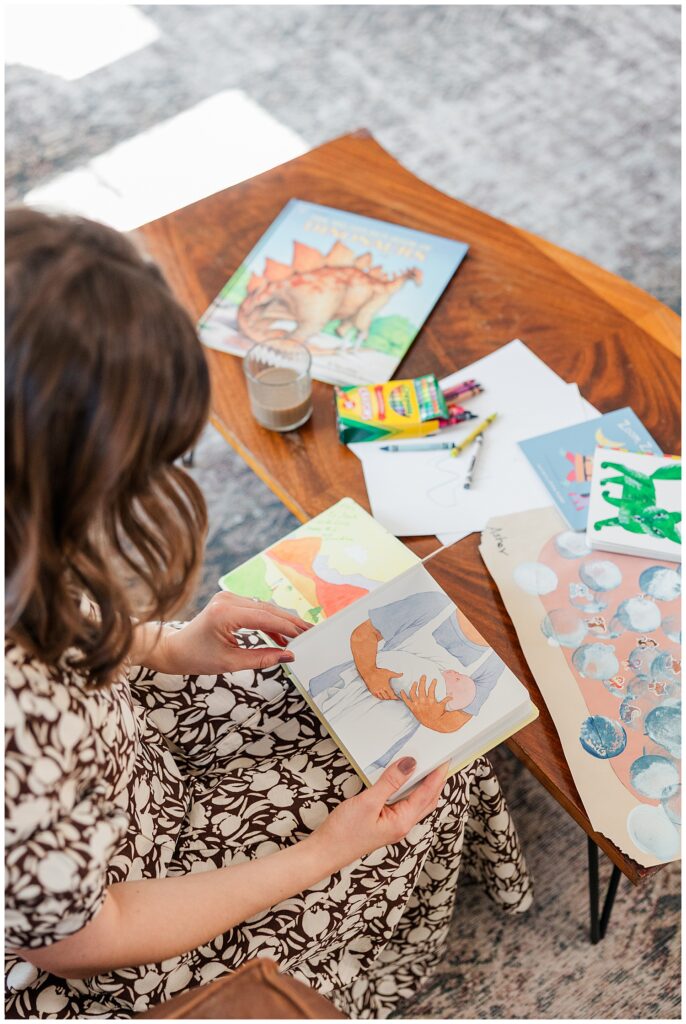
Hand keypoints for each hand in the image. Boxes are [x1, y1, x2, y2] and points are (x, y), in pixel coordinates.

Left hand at [146, 592, 311, 674]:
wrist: (174, 648)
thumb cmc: (195, 657)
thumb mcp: (230, 663)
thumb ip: (262, 659)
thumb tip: (288, 656)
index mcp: (225, 613)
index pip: (265, 618)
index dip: (287, 628)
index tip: (305, 636)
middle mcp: (227, 600)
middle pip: (267, 609)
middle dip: (290, 623)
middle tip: (309, 633)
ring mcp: (228, 598)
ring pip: (264, 608)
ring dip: (281, 622)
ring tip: (299, 636)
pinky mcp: (229, 602)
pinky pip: (256, 610)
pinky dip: (269, 622)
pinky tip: (280, 636)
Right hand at [311, 757, 448, 866]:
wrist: (325, 852)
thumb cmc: (344, 832)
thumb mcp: (367, 802)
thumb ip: (390, 782)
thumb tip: (410, 764)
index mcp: (402, 822)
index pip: (426, 794)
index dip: (437, 776)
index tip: (445, 759)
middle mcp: (402, 825)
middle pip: (427, 800)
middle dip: (436, 782)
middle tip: (441, 762)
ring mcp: (394, 826)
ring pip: (416, 803)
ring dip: (424, 786)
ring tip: (428, 768)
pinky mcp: (384, 823)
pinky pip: (404, 804)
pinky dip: (409, 791)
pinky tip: (404, 782)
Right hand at [363, 667, 402, 699]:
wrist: (369, 671)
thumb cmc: (378, 672)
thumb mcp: (388, 672)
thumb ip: (395, 674)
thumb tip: (402, 674)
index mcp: (385, 686)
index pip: (391, 695)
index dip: (395, 697)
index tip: (397, 697)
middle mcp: (380, 690)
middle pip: (387, 697)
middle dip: (391, 698)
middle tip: (394, 698)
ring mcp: (376, 691)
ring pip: (382, 698)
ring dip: (386, 698)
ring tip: (389, 698)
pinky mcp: (372, 691)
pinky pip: (377, 697)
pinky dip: (380, 697)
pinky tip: (382, 697)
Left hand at [400, 675, 470, 733]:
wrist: (432, 723)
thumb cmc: (438, 715)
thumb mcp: (442, 707)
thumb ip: (446, 700)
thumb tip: (452, 696)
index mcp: (430, 700)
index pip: (431, 689)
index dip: (433, 683)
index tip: (434, 679)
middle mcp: (423, 701)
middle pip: (421, 688)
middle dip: (422, 680)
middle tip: (423, 676)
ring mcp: (417, 704)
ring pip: (413, 692)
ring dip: (413, 686)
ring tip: (415, 682)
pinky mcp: (412, 708)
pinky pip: (406, 701)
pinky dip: (403, 695)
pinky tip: (401, 690)